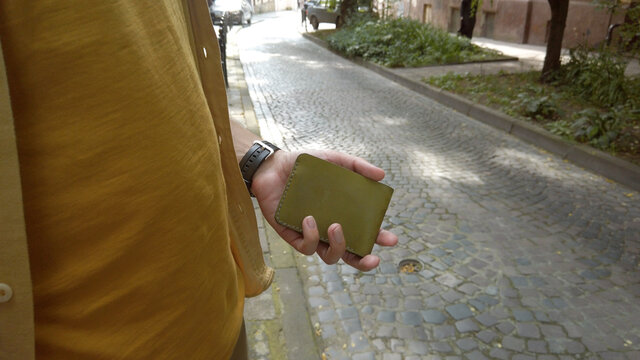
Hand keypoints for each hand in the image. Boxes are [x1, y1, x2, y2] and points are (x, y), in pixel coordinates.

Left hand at [251, 149, 397, 271]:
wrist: (273, 166)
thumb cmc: (305, 166)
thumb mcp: (334, 161)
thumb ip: (357, 166)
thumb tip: (382, 175)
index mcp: (343, 215)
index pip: (364, 233)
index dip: (378, 240)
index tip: (391, 239)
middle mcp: (329, 228)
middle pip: (350, 255)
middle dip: (364, 261)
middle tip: (373, 258)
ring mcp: (312, 234)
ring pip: (330, 257)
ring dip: (338, 247)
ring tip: (336, 226)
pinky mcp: (292, 236)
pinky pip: (306, 247)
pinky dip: (311, 236)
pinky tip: (309, 219)